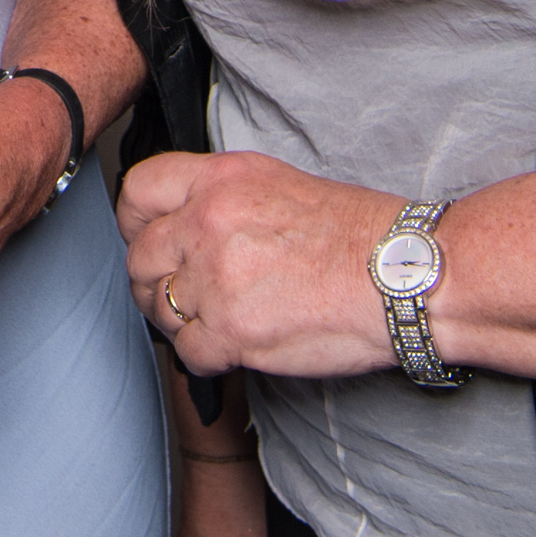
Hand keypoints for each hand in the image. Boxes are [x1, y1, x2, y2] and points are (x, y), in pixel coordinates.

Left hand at [118, 149, 397, 378]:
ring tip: (211, 321)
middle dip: (153, 282)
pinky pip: (188, 353)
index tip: (145, 239)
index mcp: (221, 179)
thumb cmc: (357, 234)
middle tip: (178, 294)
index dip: (134, 222)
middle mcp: (209, 222)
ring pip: (159, 309)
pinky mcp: (232, 330)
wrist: (401, 276)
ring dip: (177, 322)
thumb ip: (221, 198)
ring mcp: (217, 277)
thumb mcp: (277, 184)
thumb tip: (183, 223)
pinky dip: (206, 357)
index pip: (138, 190)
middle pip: (140, 258)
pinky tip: (232, 347)